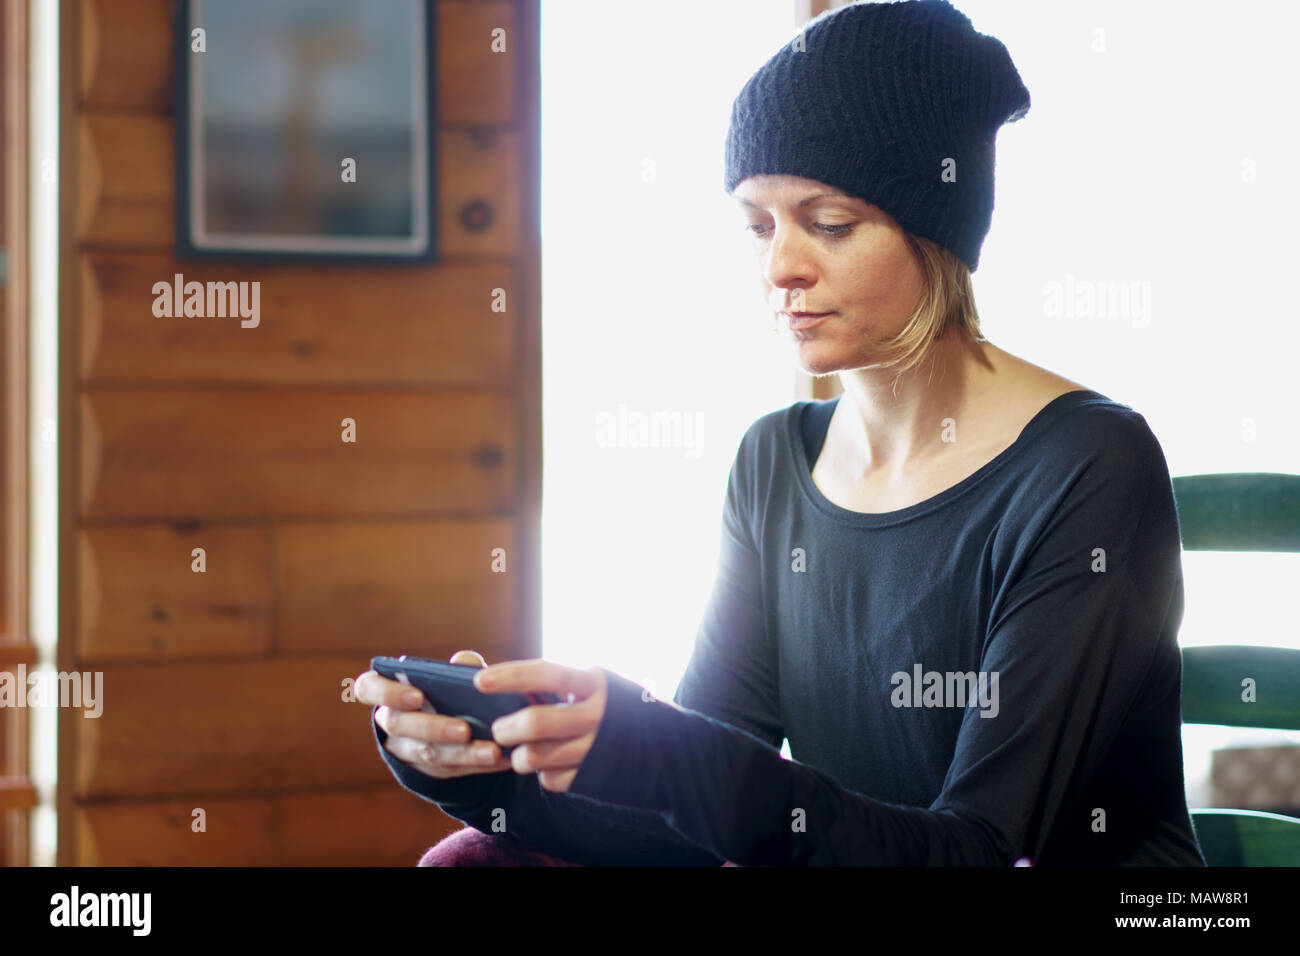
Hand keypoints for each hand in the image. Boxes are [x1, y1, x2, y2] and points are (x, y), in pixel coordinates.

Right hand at [354, 649, 511, 778]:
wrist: (454, 721)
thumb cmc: (449, 689)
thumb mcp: (454, 676)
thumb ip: (458, 668)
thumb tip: (464, 663)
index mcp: (387, 690)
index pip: (367, 688)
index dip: (388, 693)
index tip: (417, 697)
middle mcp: (390, 721)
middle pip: (399, 725)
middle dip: (433, 727)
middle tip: (464, 730)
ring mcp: (406, 749)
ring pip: (426, 754)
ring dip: (462, 753)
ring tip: (492, 751)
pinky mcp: (427, 771)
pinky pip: (449, 769)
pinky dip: (477, 764)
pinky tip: (502, 759)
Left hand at [473, 659, 607, 792]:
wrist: (658, 744)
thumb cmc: (605, 705)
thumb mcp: (588, 682)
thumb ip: (546, 680)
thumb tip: (482, 671)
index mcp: (594, 682)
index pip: (549, 675)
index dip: (512, 676)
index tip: (480, 680)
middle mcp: (598, 715)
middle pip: (536, 723)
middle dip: (506, 728)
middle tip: (498, 729)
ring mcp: (596, 748)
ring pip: (535, 757)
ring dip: (518, 756)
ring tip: (521, 749)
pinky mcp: (593, 778)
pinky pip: (550, 779)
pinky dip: (542, 773)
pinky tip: (549, 762)